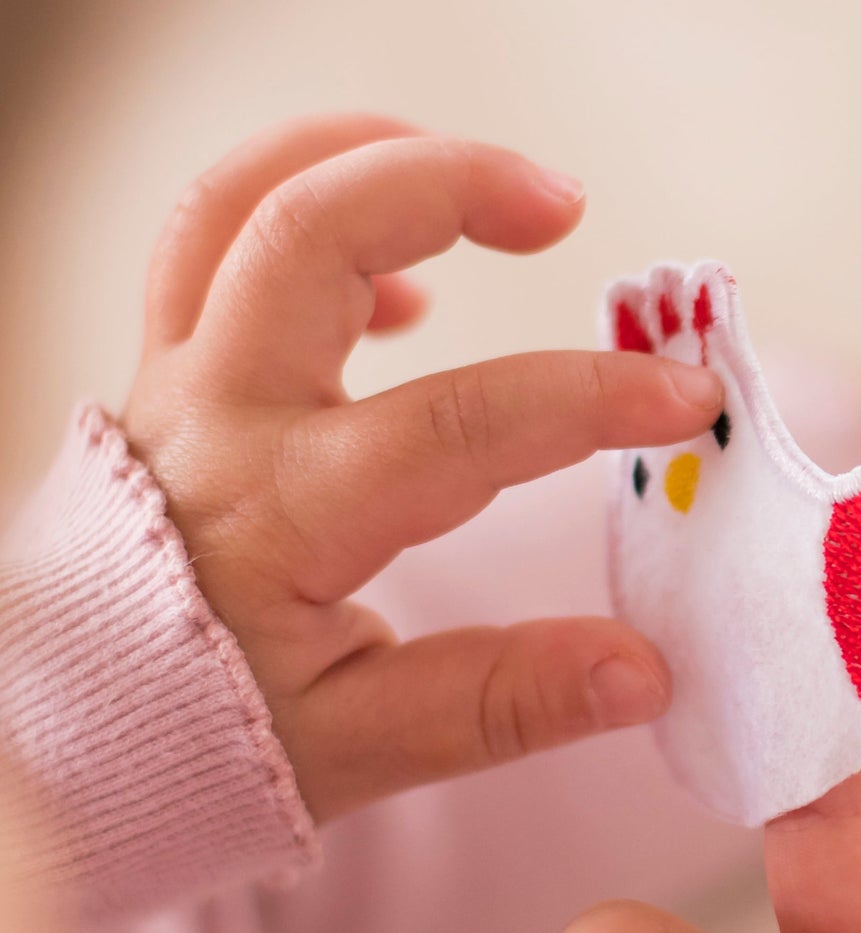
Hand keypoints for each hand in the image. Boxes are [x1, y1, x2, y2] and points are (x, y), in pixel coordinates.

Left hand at [123, 114, 723, 820]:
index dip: (585, 401)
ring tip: (480, 184)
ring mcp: (176, 384)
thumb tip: (643, 672)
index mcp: (280, 515)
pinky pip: (216, 249)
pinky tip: (407, 291)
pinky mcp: (164, 378)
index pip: (455, 427)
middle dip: (450, 184)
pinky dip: (310, 220)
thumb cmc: (211, 741)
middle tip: (564, 205)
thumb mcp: (365, 745)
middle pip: (311, 231)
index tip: (686, 397)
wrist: (74, 736)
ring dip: (364, 159)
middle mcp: (216, 421)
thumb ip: (502, 702)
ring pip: (239, 204)